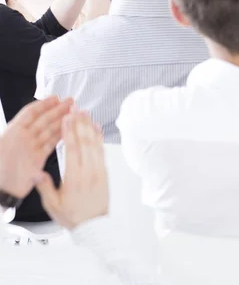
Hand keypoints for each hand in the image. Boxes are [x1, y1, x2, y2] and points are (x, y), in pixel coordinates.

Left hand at [0, 97, 72, 197]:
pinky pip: (51, 144)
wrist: (1, 192)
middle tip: (70, 103)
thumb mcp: (2, 144)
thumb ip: (13, 131)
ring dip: (61, 121)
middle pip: (43, 120)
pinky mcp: (38, 159)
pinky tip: (67, 130)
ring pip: (49, 131)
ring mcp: (31, 148)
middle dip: (57, 110)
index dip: (43, 104)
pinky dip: (60, 136)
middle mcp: (23, 139)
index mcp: (13, 132)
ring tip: (73, 114)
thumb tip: (19, 121)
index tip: (55, 98)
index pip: (31, 113)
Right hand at [37, 111, 108, 229]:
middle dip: (80, 123)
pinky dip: (99, 137)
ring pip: (95, 144)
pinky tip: (96, 127)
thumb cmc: (73, 216)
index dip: (70, 132)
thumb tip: (36, 173)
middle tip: (76, 109)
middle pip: (85, 142)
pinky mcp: (105, 170)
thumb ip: (45, 188)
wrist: (94, 226)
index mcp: (75, 178)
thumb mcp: (53, 205)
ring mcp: (99, 170)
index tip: (67, 119)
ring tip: (86, 113)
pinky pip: (102, 150)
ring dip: (90, 126)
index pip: (72, 150)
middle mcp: (89, 171)